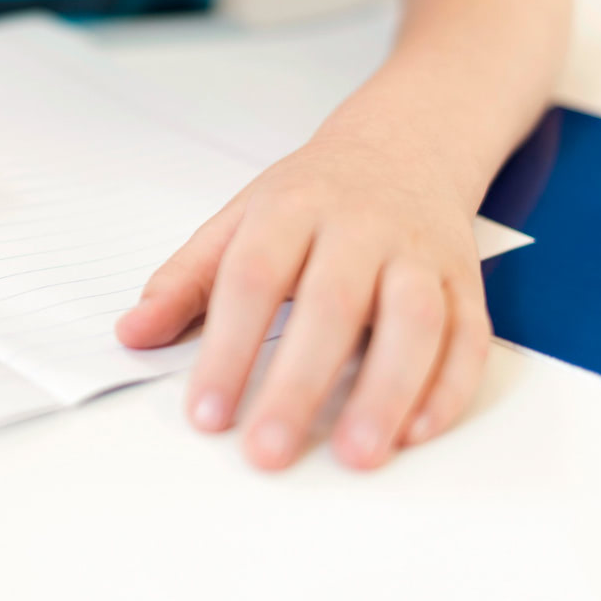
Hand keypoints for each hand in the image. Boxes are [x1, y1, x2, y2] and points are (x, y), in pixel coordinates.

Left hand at [115, 131, 493, 469]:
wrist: (403, 144)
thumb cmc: (309, 197)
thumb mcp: (237, 221)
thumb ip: (185, 281)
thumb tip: (131, 334)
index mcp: (292, 208)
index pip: (252, 279)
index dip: (227, 349)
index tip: (206, 414)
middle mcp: (361, 227)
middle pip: (332, 305)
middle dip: (300, 384)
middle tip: (269, 450)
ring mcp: (420, 253)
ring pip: (414, 321)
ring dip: (387, 392)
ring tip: (356, 455)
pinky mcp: (466, 281)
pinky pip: (469, 336)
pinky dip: (449, 387)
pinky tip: (416, 432)